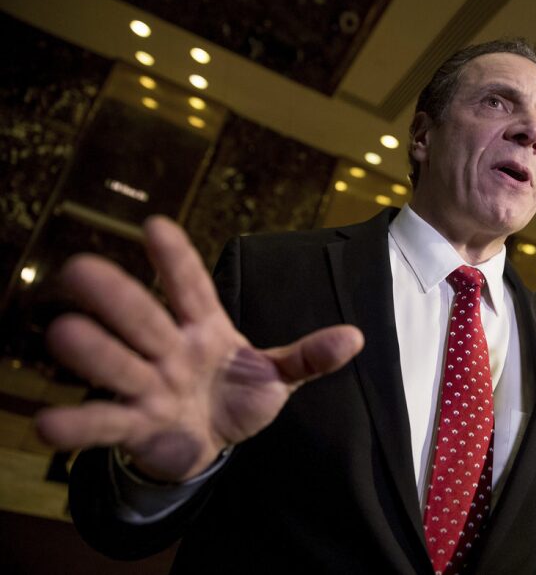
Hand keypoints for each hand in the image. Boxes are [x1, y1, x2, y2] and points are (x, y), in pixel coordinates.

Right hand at [36, 216, 362, 481]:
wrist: (211, 441)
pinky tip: (46, 424)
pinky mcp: (135, 426)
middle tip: (80, 268)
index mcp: (206, 327)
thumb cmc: (238, 394)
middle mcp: (169, 348)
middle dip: (117, 296)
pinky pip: (104, 423)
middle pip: (144, 318)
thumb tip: (357, 338)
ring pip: (118, 363)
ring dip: (94, 351)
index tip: (156, 226)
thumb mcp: (276, 374)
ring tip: (63, 333)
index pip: (191, 286)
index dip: (176, 260)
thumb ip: (308, 357)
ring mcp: (148, 386)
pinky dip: (78, 426)